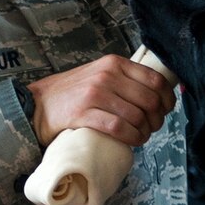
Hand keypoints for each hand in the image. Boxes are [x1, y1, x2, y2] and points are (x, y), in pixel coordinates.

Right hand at [25, 55, 175, 147]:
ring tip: (140, 136)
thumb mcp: (100, 74)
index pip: (155, 80)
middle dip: (157, 119)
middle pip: (150, 100)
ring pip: (137, 116)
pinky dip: (132, 138)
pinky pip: (120, 128)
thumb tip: (156, 96)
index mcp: (114, 63)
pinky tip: (132, 141)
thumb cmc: (72, 93)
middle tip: (151, 127)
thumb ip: (124, 79)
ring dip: (145, 132)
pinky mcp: (84, 113)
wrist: (36, 104)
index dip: (167, 99)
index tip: (166, 110)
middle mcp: (107, 75)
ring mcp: (95, 93)